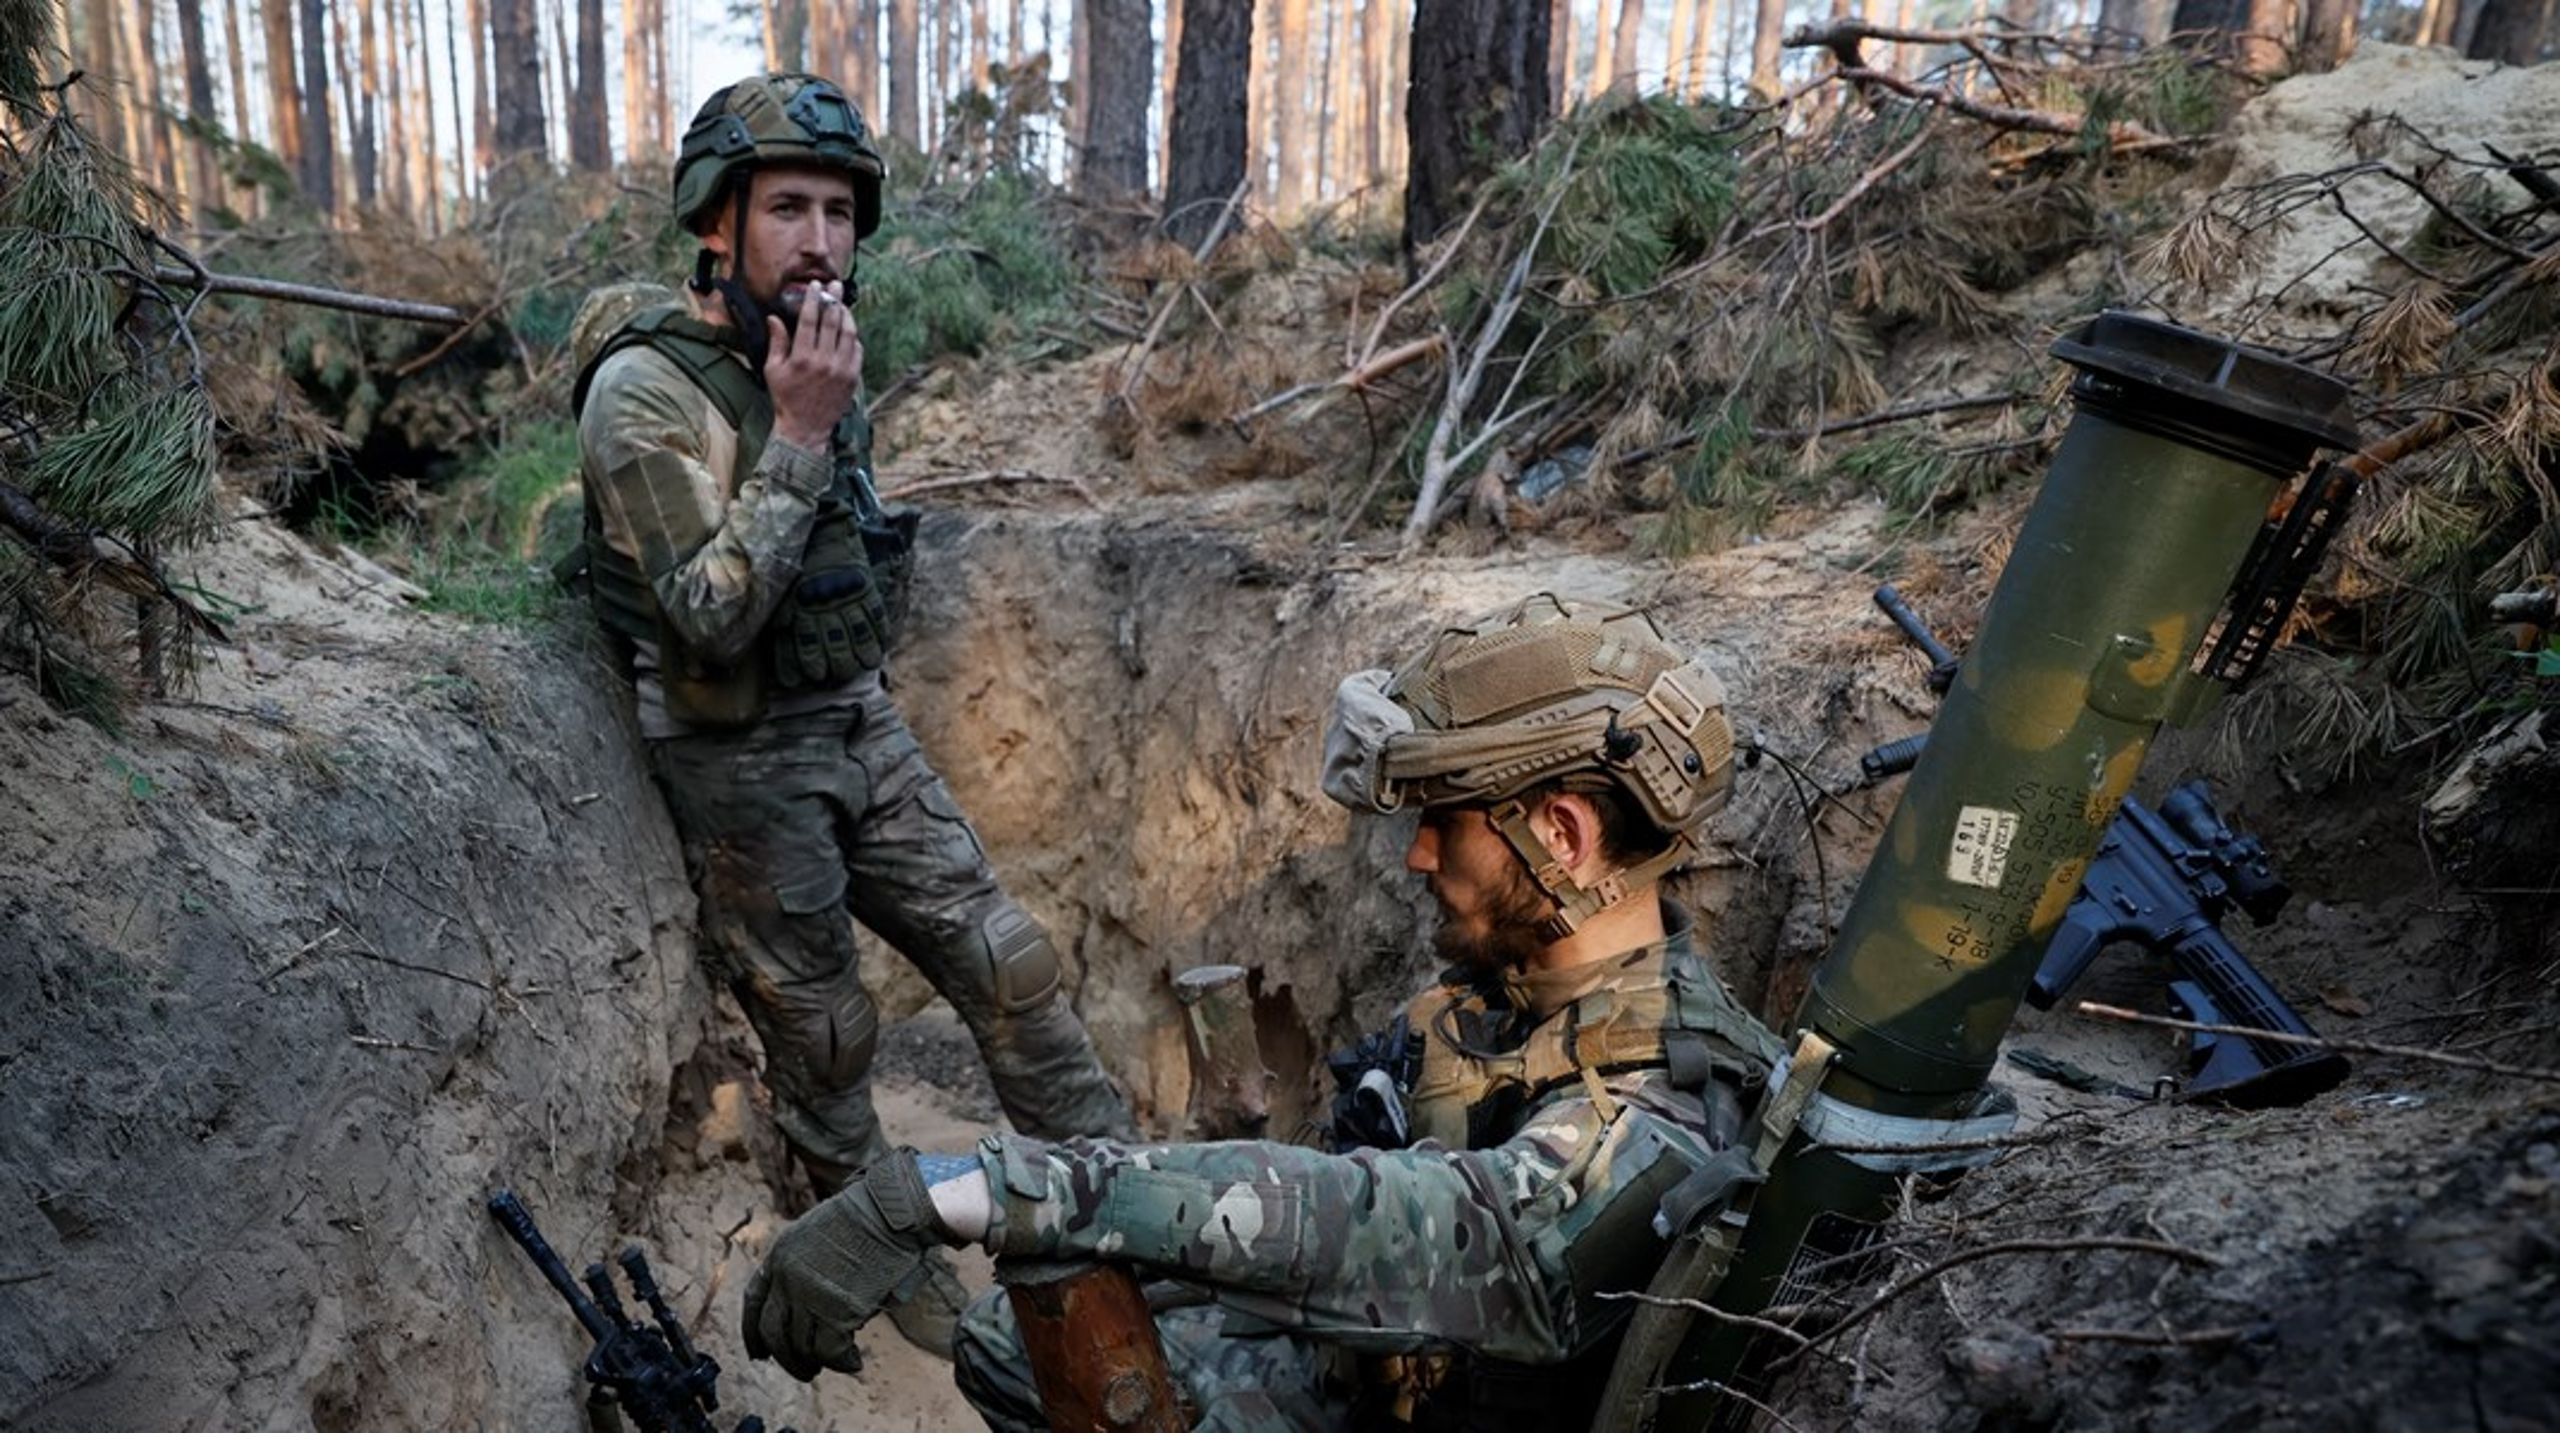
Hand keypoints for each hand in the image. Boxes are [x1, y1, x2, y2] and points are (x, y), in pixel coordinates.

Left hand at [742, 1153, 952, 1380]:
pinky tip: (853, 1363)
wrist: (892, 1212)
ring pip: (801, 1346)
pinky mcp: (837, 1311)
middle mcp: (787, 1277)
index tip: (758, 1353)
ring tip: (834, 1364)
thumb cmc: (867, 1218)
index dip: (752, 1332)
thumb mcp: (818, 1231)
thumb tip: (804, 1308)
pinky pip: (830, 1351)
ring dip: (816, 1362)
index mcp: (780, 1254)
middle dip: (786, 1358)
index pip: (753, 1301)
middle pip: (773, 1332)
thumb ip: (804, 1265)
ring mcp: (810, 1295)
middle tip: (804, 1371)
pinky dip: (842, 1362)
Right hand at [767, 279, 861, 452]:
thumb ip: (776, 342)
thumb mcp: (773, 370)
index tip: (815, 286)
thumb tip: (774, 317)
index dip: (813, 299)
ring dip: (846, 315)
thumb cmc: (785, 398)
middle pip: (832, 321)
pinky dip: (853, 336)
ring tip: (842, 304)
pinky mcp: (852, 378)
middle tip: (834, 285)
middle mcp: (824, 361)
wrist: (805, 428)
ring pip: (849, 333)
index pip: (810, 320)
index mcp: (802, 357)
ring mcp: (841, 370)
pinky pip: (857, 350)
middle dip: (833, 299)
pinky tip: (848, 329)